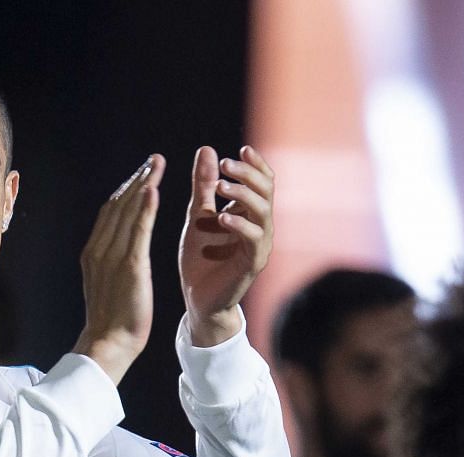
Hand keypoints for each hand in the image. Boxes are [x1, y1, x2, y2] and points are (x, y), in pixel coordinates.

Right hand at [73, 154, 165, 383]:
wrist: (108, 344)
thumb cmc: (112, 319)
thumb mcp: (107, 283)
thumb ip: (110, 261)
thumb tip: (118, 248)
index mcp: (93, 252)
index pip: (110, 212)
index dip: (126, 190)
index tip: (142, 174)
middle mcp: (99, 249)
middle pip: (117, 205)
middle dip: (136, 179)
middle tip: (154, 160)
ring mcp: (112, 257)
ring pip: (127, 211)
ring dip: (143, 184)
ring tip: (157, 165)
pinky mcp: (129, 266)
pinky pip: (137, 231)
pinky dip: (144, 208)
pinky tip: (154, 189)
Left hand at [180, 145, 274, 346]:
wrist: (197, 299)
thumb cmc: (200, 259)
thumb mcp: (197, 215)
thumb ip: (204, 186)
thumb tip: (207, 149)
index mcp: (249, 214)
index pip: (262, 182)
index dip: (255, 165)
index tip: (240, 150)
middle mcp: (260, 227)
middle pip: (266, 191)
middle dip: (247, 175)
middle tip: (226, 164)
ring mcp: (259, 245)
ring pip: (263, 212)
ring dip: (243, 195)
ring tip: (222, 186)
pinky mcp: (253, 264)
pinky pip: (253, 239)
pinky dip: (239, 225)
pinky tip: (222, 217)